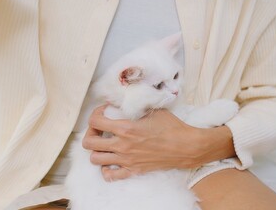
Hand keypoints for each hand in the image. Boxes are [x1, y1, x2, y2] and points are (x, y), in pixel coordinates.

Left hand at [82, 105, 235, 180]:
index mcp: (126, 128)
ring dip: (97, 150)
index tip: (103, 111)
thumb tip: (125, 100)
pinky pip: (110, 175)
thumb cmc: (172, 127)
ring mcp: (126, 160)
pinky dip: (106, 169)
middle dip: (91, 133)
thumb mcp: (153, 109)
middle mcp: (122, 145)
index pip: (95, 121)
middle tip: (99, 129)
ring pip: (95, 159)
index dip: (95, 114)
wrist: (186, 146)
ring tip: (105, 144)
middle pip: (89, 142)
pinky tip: (112, 161)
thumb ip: (136, 106)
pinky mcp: (133, 170)